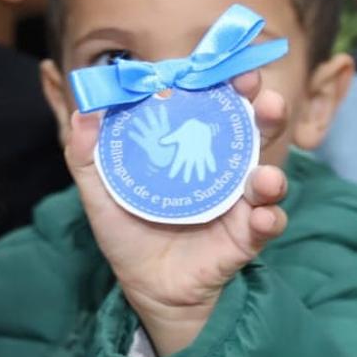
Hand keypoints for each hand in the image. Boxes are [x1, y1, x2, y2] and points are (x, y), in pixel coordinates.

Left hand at [65, 71, 290, 356]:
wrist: (145, 287)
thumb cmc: (128, 233)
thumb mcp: (99, 193)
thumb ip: (87, 155)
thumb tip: (83, 112)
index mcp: (193, 149)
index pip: (214, 107)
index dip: (225, 85)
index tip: (229, 70)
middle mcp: (224, 169)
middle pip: (253, 132)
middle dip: (265, 111)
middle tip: (264, 99)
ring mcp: (240, 203)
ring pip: (268, 178)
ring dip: (272, 174)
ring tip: (265, 177)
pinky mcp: (245, 237)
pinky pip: (267, 225)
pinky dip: (269, 219)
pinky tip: (261, 218)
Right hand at [161, 118, 216, 182]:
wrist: (195, 126)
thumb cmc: (185, 130)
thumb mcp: (177, 134)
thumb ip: (170, 138)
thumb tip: (161, 141)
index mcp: (183, 151)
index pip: (177, 163)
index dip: (174, 170)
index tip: (171, 176)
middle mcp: (191, 154)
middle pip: (188, 166)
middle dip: (187, 173)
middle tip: (186, 181)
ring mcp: (198, 152)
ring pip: (200, 164)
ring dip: (200, 171)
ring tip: (201, 179)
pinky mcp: (206, 149)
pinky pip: (209, 158)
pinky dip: (211, 163)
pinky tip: (213, 170)